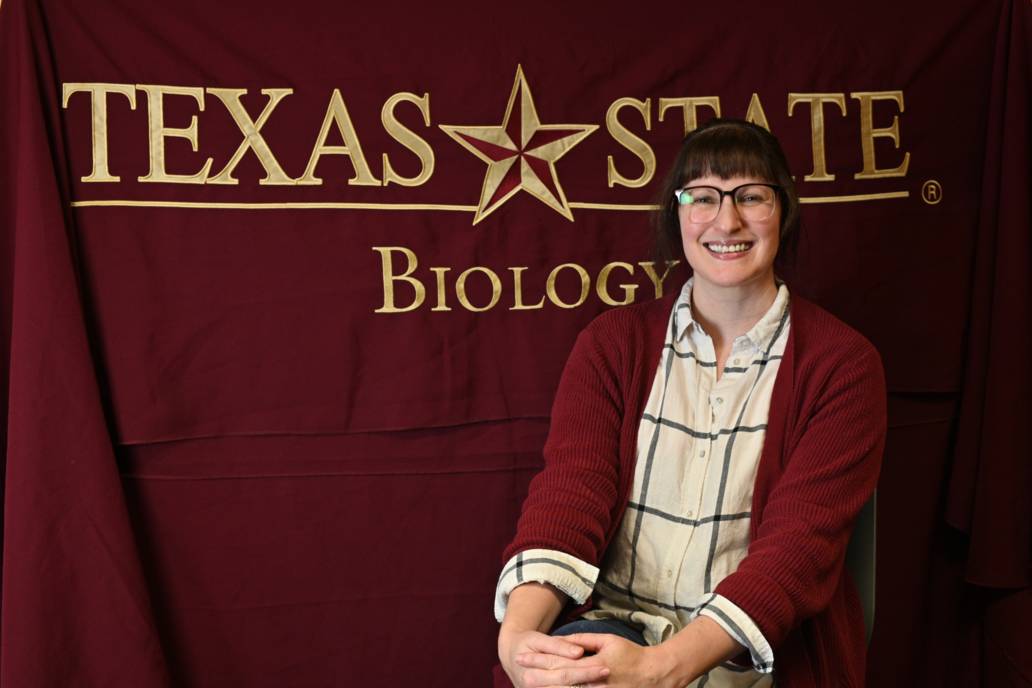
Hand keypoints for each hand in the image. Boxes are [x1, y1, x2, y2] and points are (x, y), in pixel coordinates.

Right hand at [500, 629, 610, 687]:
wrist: (511, 655)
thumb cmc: (527, 644)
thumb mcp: (538, 640)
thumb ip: (558, 646)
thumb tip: (579, 652)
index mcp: (531, 675)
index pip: (565, 673)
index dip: (586, 671)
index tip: (606, 667)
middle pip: (568, 687)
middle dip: (589, 682)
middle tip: (609, 675)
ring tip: (605, 685)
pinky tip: (591, 687)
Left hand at [517, 633, 678, 687]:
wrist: (654, 676)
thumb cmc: (630, 655)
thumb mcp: (608, 640)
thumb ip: (584, 640)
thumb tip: (562, 639)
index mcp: (594, 664)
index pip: (560, 661)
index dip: (539, 659)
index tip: (521, 655)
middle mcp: (594, 683)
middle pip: (558, 681)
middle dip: (537, 676)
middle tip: (518, 671)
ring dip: (546, 687)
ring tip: (527, 682)